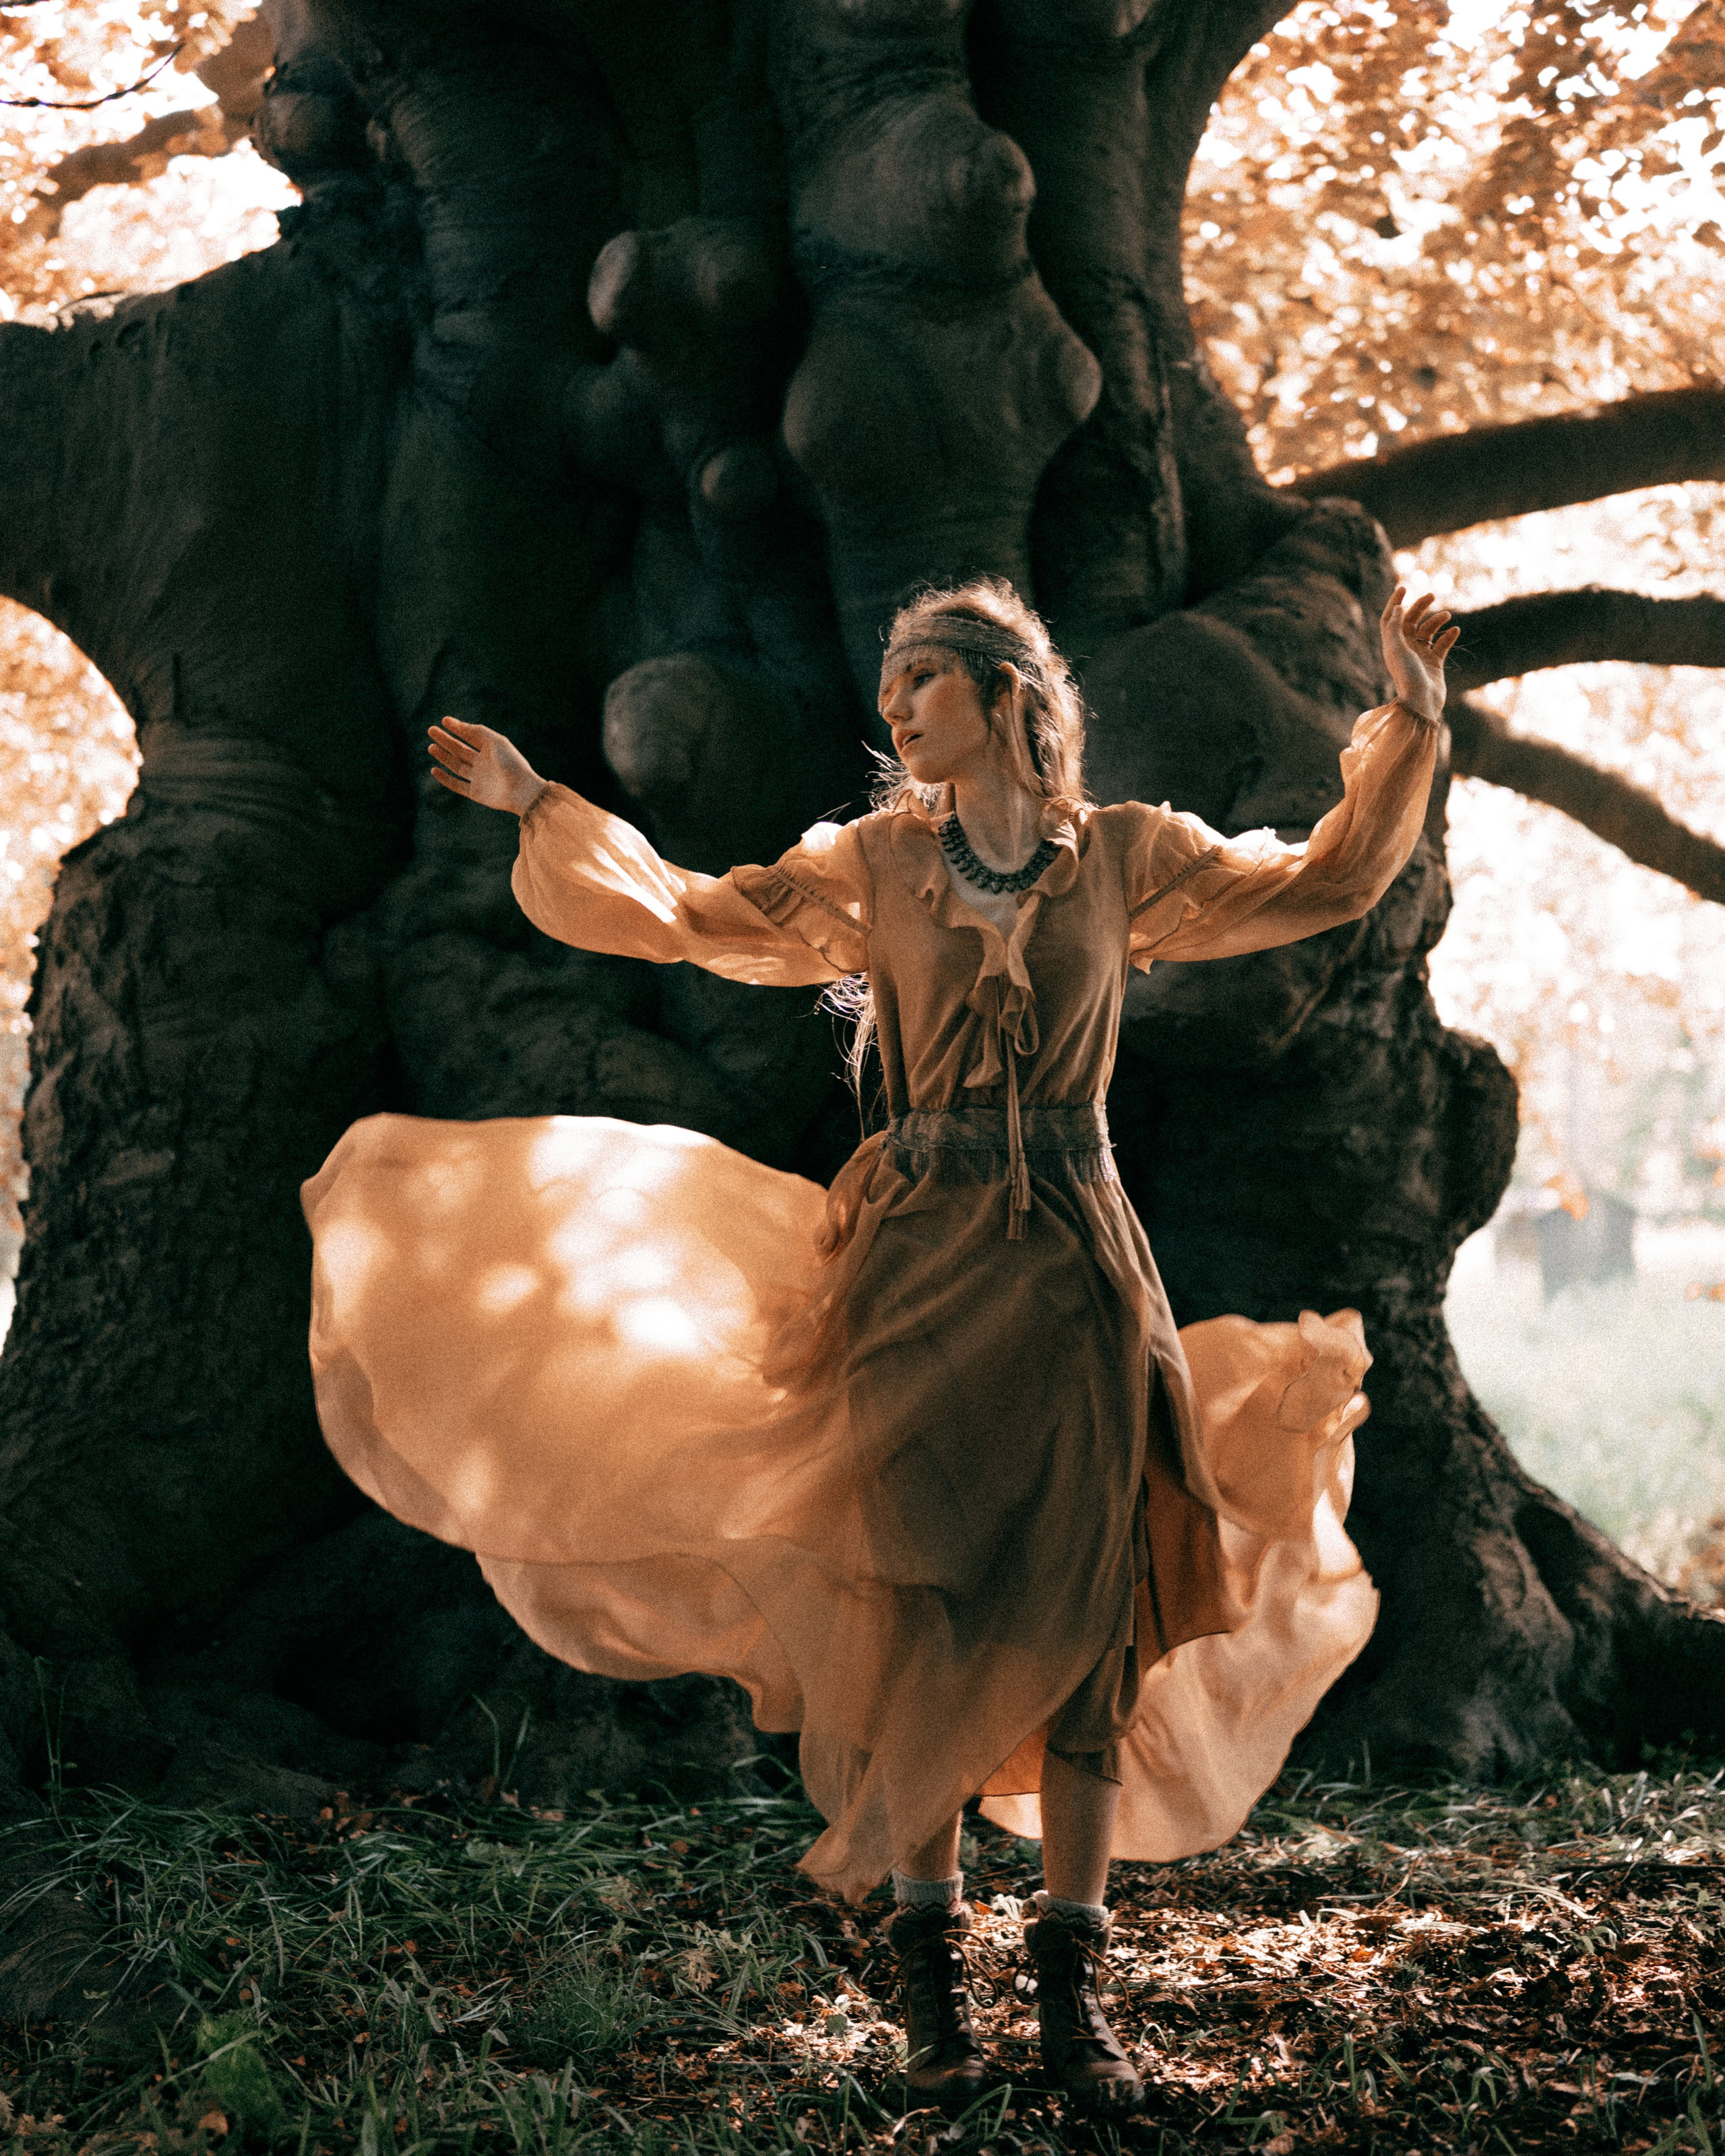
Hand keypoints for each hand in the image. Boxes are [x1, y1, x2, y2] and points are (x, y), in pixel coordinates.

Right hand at [428, 716, 546, 815]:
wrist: (522, 791)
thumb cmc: (512, 763)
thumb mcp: (495, 741)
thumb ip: (476, 731)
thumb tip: (455, 724)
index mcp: (491, 749)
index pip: (471, 736)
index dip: (458, 728)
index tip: (444, 721)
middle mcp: (484, 763)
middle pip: (460, 750)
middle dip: (446, 740)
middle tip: (431, 731)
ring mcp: (479, 778)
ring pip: (457, 765)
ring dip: (444, 756)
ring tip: (431, 746)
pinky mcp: (476, 793)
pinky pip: (457, 785)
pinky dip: (445, 778)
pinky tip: (434, 769)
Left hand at [1380, 584, 1458, 723]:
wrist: (1421, 702)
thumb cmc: (1407, 676)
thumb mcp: (1397, 650)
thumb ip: (1395, 628)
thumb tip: (1398, 608)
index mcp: (1392, 645)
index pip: (1390, 619)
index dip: (1394, 602)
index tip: (1404, 587)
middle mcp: (1405, 648)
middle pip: (1411, 620)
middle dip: (1420, 606)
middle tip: (1432, 595)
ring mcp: (1420, 655)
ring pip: (1428, 631)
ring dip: (1437, 620)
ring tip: (1447, 616)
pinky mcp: (1434, 663)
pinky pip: (1442, 645)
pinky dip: (1448, 636)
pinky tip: (1455, 630)